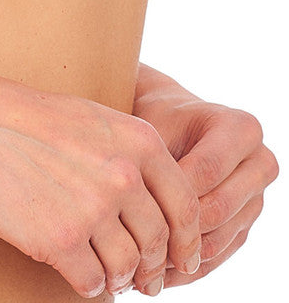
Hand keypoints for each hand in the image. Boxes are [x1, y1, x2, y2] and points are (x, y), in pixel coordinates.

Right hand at [0, 58, 200, 299]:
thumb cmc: (22, 117)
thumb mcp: (90, 120)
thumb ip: (130, 157)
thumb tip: (158, 207)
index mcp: (138, 141)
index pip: (186, 206)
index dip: (188, 241)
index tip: (184, 261)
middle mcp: (123, 175)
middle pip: (159, 242)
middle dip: (155, 269)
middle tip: (145, 281)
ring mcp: (92, 208)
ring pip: (128, 267)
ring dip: (121, 280)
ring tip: (109, 278)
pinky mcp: (58, 240)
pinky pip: (92, 283)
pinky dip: (89, 286)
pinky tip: (79, 275)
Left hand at [131, 66, 278, 289]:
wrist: (168, 125)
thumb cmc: (156, 119)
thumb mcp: (155, 126)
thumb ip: (157, 161)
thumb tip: (144, 211)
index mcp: (242, 129)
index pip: (208, 169)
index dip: (170, 190)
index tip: (133, 203)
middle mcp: (259, 165)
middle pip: (218, 208)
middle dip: (175, 227)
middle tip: (133, 239)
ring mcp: (254, 200)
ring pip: (218, 239)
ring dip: (177, 256)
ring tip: (136, 261)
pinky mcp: (243, 227)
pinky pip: (217, 258)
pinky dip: (184, 269)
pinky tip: (153, 272)